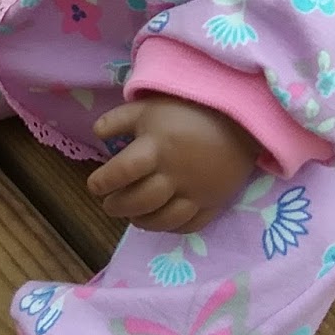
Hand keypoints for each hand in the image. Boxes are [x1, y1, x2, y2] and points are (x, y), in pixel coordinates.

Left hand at [89, 94, 259, 233]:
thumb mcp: (149, 106)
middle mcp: (174, 174)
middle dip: (117, 206)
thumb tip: (96, 134)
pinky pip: (190, 225)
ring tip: (132, 215)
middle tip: (109, 204)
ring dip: (142, 222)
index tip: (94, 186)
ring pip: (163, 220)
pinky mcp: (214, 202)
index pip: (122, 172)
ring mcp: (196, 192)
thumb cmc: (189, 108)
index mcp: (156, 147)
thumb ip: (119, 119)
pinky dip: (172, 228)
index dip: (102, 182)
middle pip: (139, 201)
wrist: (239, 115)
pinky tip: (162, 220)